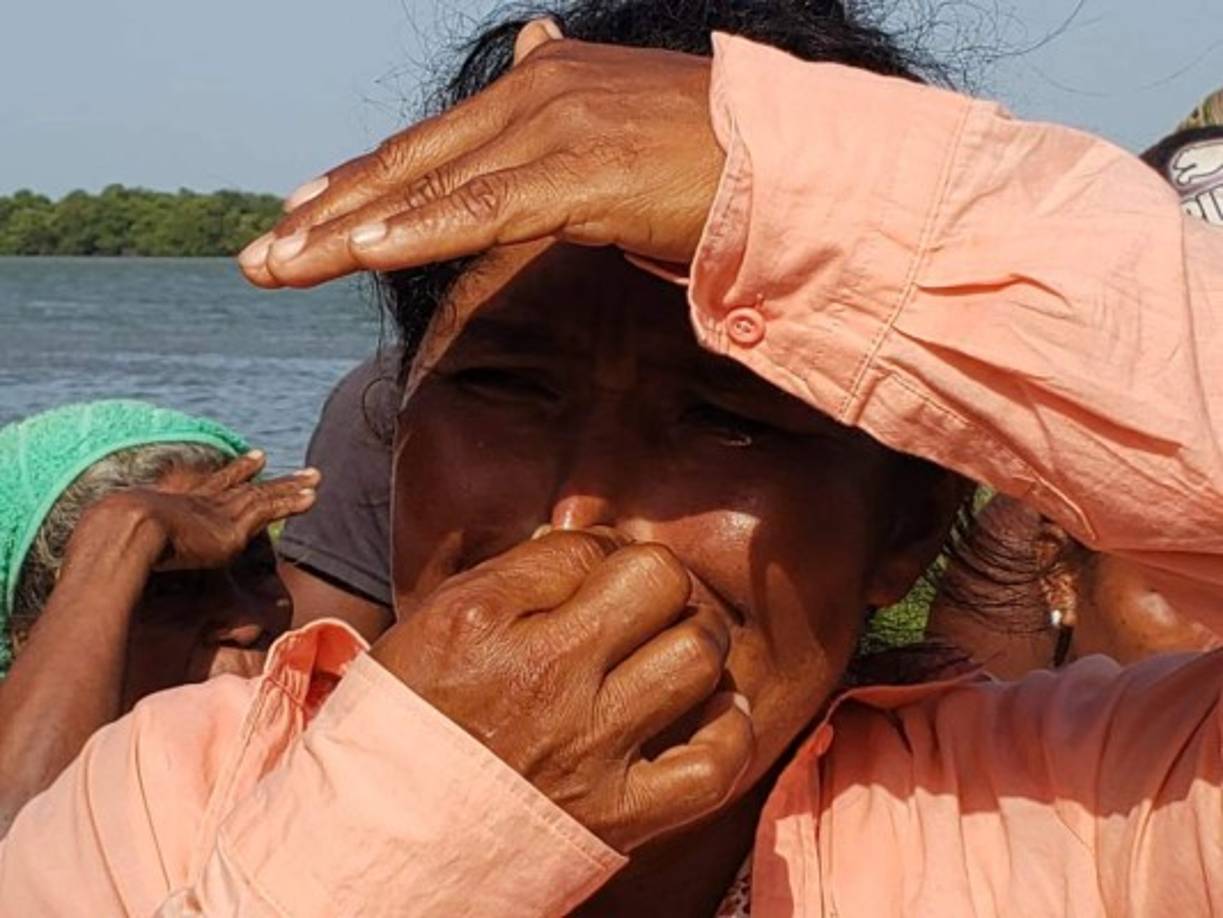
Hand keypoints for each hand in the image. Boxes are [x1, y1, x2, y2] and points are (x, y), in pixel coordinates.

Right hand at [79, 450, 318, 571]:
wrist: (121, 538)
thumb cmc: (105, 552)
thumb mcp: (108, 555)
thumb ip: (112, 569)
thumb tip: (94, 586)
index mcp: (170, 507)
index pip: (199, 489)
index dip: (219, 477)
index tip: (237, 463)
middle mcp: (197, 503)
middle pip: (232, 485)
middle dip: (252, 473)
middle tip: (264, 457)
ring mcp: (216, 512)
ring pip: (261, 495)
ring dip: (289, 486)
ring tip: (315, 476)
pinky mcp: (232, 526)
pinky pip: (270, 509)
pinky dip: (291, 502)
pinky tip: (313, 496)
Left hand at [239, 21, 722, 287]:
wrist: (789, 158)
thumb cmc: (714, 154)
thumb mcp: (624, 118)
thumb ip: (566, 107)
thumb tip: (536, 45)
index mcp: (540, 87)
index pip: (430, 146)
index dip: (359, 184)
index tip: (303, 215)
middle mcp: (534, 95)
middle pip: (409, 165)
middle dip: (327, 213)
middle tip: (261, 254)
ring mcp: (553, 129)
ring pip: (430, 190)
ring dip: (346, 233)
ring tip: (281, 265)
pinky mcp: (579, 171)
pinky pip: (484, 208)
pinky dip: (420, 231)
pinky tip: (362, 251)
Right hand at [371, 528, 752, 852]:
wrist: (377, 843)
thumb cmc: (404, 726)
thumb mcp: (431, 625)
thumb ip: (511, 578)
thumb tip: (585, 546)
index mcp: (485, 617)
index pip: (588, 545)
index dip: (599, 553)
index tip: (591, 579)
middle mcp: (544, 674)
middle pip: (659, 582)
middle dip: (658, 582)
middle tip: (644, 605)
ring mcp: (588, 747)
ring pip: (697, 656)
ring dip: (698, 644)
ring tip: (674, 651)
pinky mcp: (618, 815)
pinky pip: (713, 761)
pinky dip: (725, 730)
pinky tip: (709, 711)